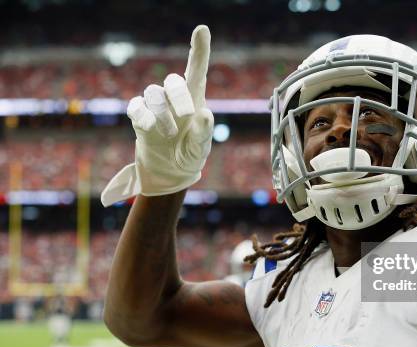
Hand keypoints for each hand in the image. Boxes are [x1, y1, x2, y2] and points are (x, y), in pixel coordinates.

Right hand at [101, 25, 213, 206]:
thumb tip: (204, 114)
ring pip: (154, 94)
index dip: (199, 49)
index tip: (202, 29)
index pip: (197, 69)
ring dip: (162, 115)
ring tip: (169, 134)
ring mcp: (155, 106)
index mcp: (195, 99)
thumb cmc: (189, 156)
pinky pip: (136, 107)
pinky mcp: (140, 116)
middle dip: (180, 97)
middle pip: (173, 81)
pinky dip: (143, 117)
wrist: (169, 172)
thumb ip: (204, 133)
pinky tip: (149, 129)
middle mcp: (175, 98)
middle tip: (187, 116)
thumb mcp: (200, 149)